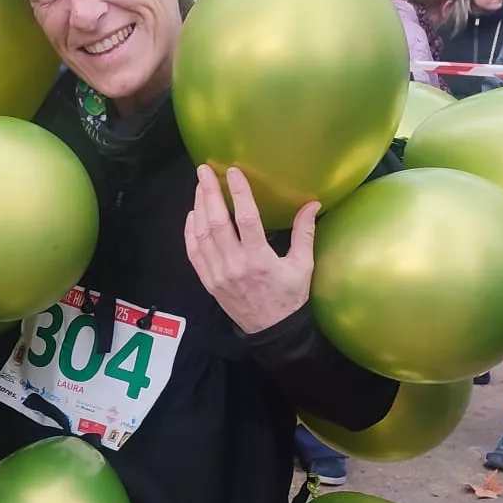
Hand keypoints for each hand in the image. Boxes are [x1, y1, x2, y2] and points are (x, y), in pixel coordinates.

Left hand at [183, 164, 316, 334]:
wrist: (272, 331)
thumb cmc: (290, 297)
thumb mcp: (303, 266)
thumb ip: (304, 233)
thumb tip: (313, 204)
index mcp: (260, 259)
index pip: (246, 218)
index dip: (238, 192)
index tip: (232, 172)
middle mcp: (235, 265)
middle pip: (216, 222)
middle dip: (208, 193)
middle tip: (204, 171)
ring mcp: (218, 274)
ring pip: (202, 235)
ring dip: (198, 208)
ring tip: (200, 187)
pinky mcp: (209, 282)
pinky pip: (194, 253)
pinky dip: (190, 232)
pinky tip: (192, 215)